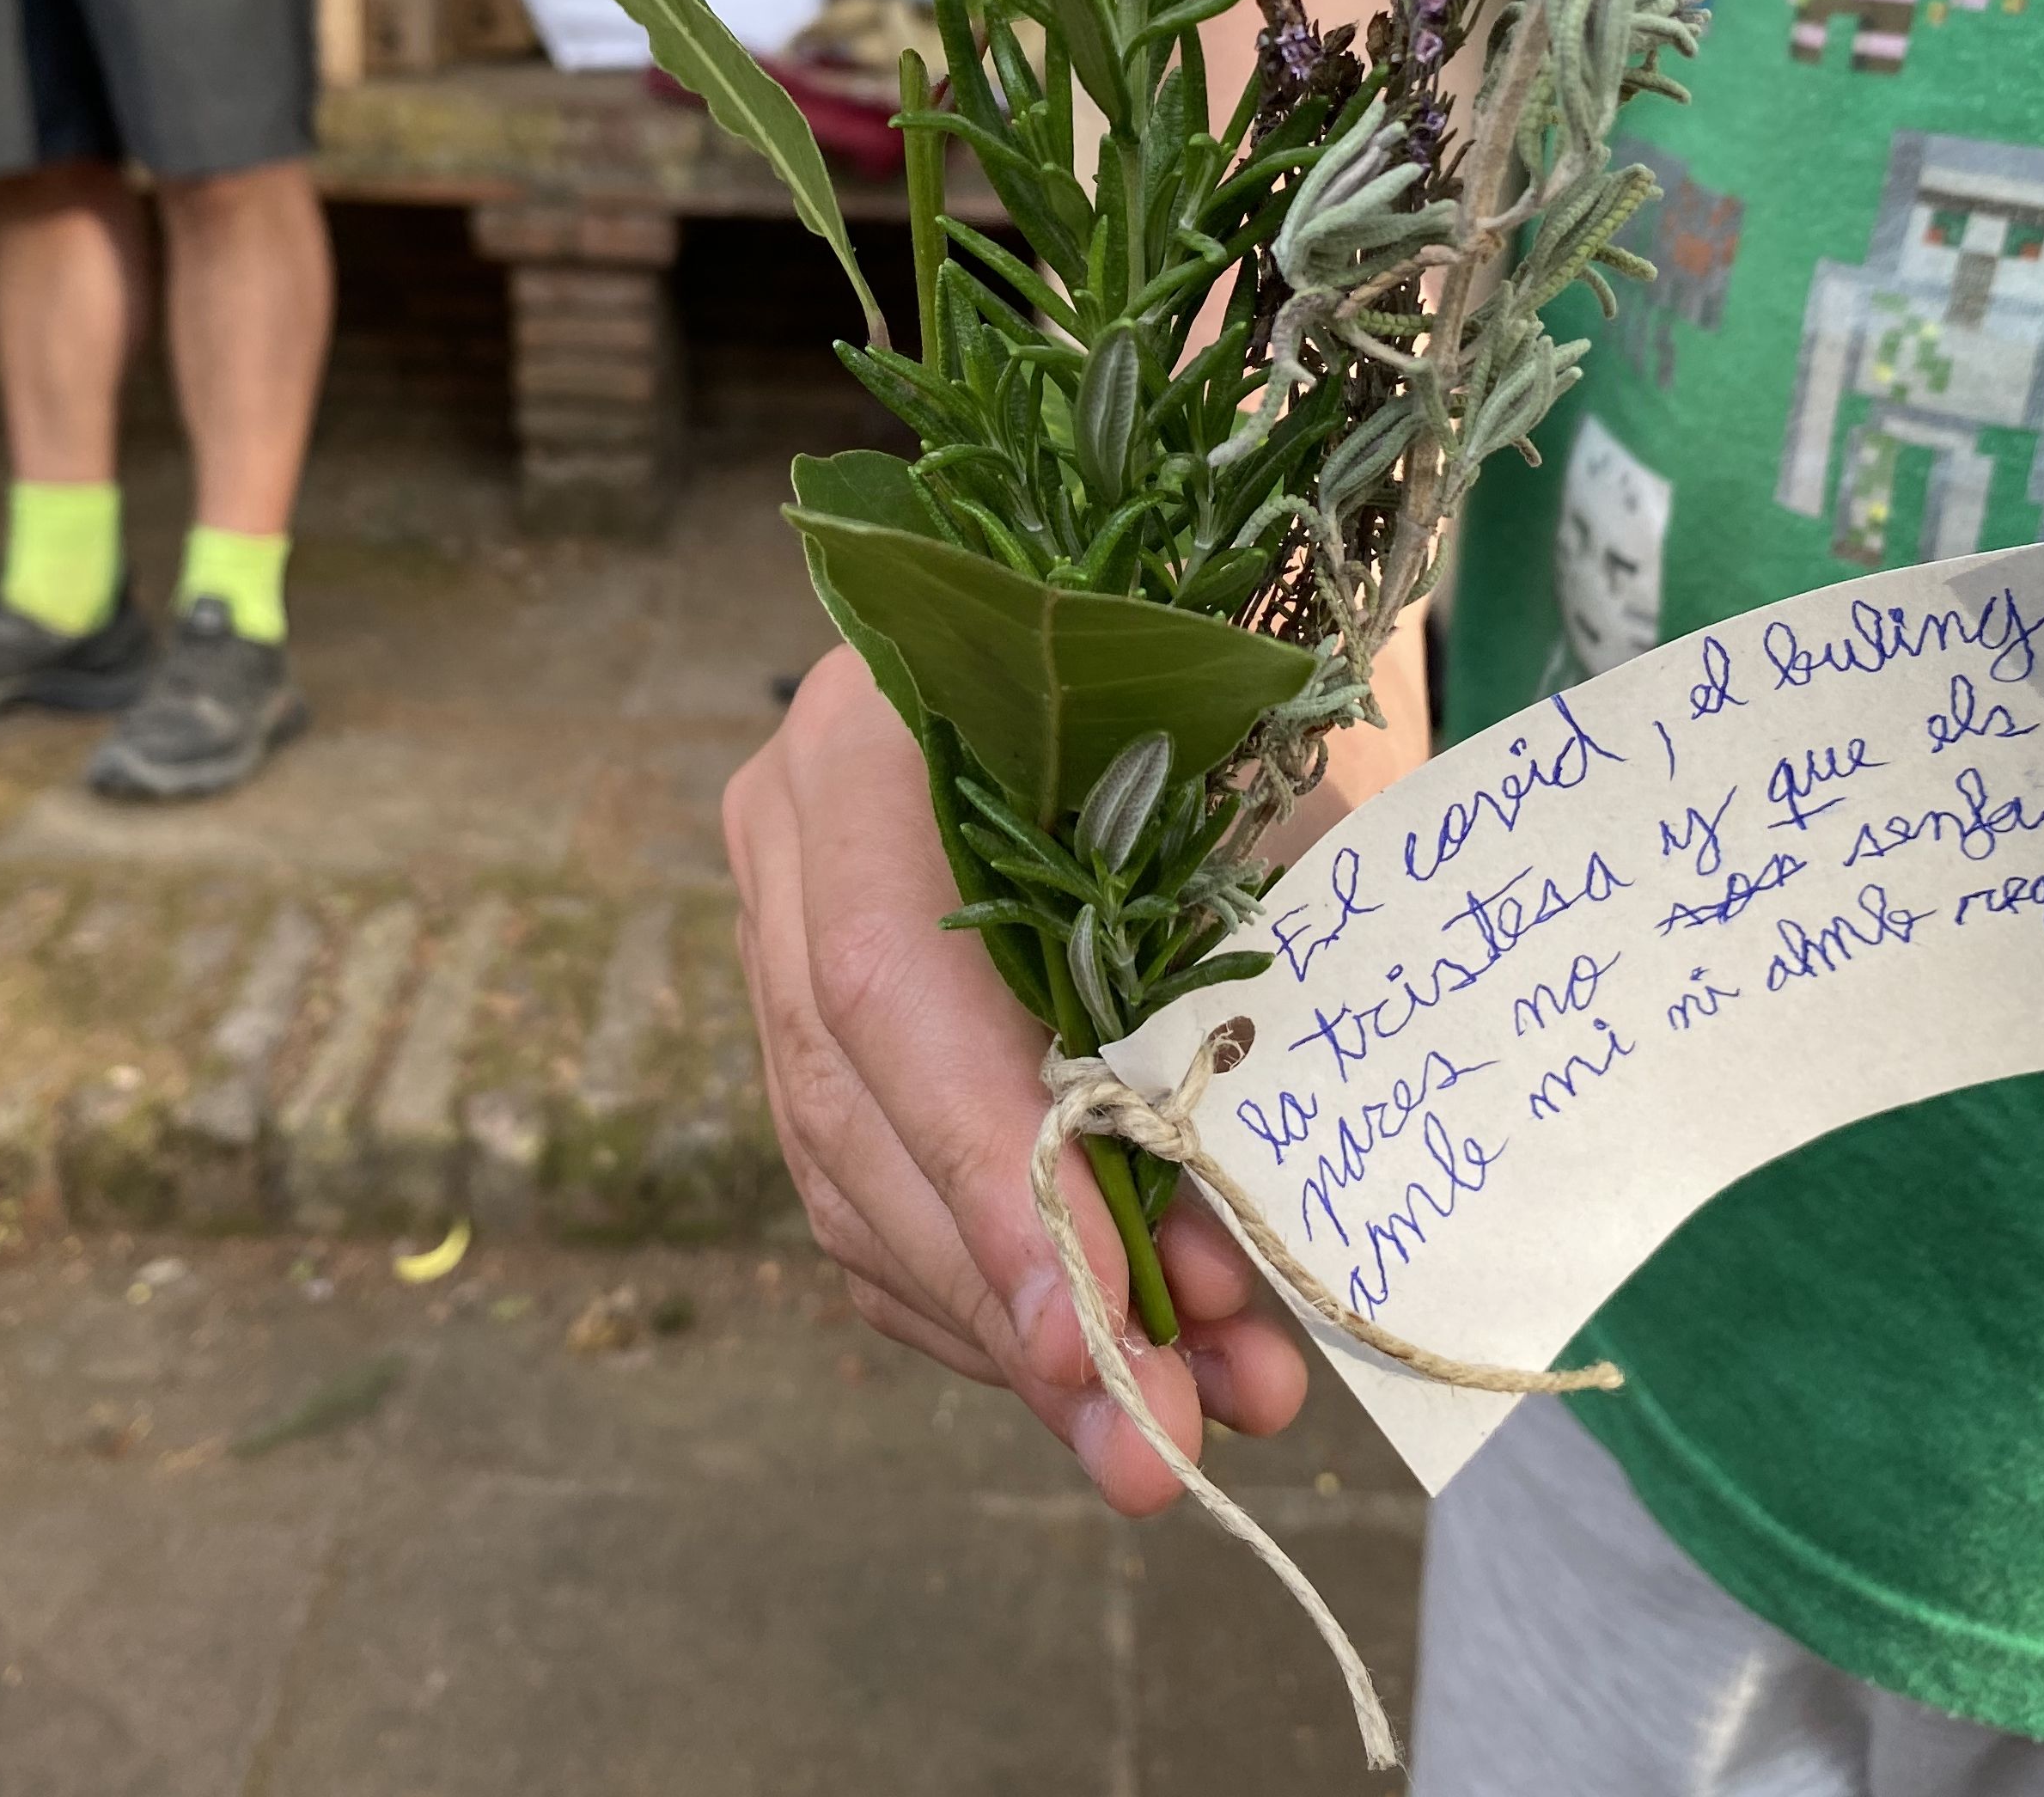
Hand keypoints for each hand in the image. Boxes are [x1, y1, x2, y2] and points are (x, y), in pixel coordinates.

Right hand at [725, 646, 1311, 1514]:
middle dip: (1023, 1300)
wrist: (1193, 608)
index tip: (1094, 1332)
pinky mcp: (817, 1023)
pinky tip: (1110, 1365)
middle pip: (858, 1117)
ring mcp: (779, 929)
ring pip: (854, 1187)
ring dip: (1025, 1326)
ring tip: (1199, 1404)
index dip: (986, 1175)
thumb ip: (1239, 980)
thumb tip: (1246, 1236)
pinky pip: (864, 1205)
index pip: (886, 985)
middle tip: (1167, 1436)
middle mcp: (791, 834)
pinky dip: (988, 1303)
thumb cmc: (1248, 685)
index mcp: (873, 730)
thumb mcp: (1264, 792)